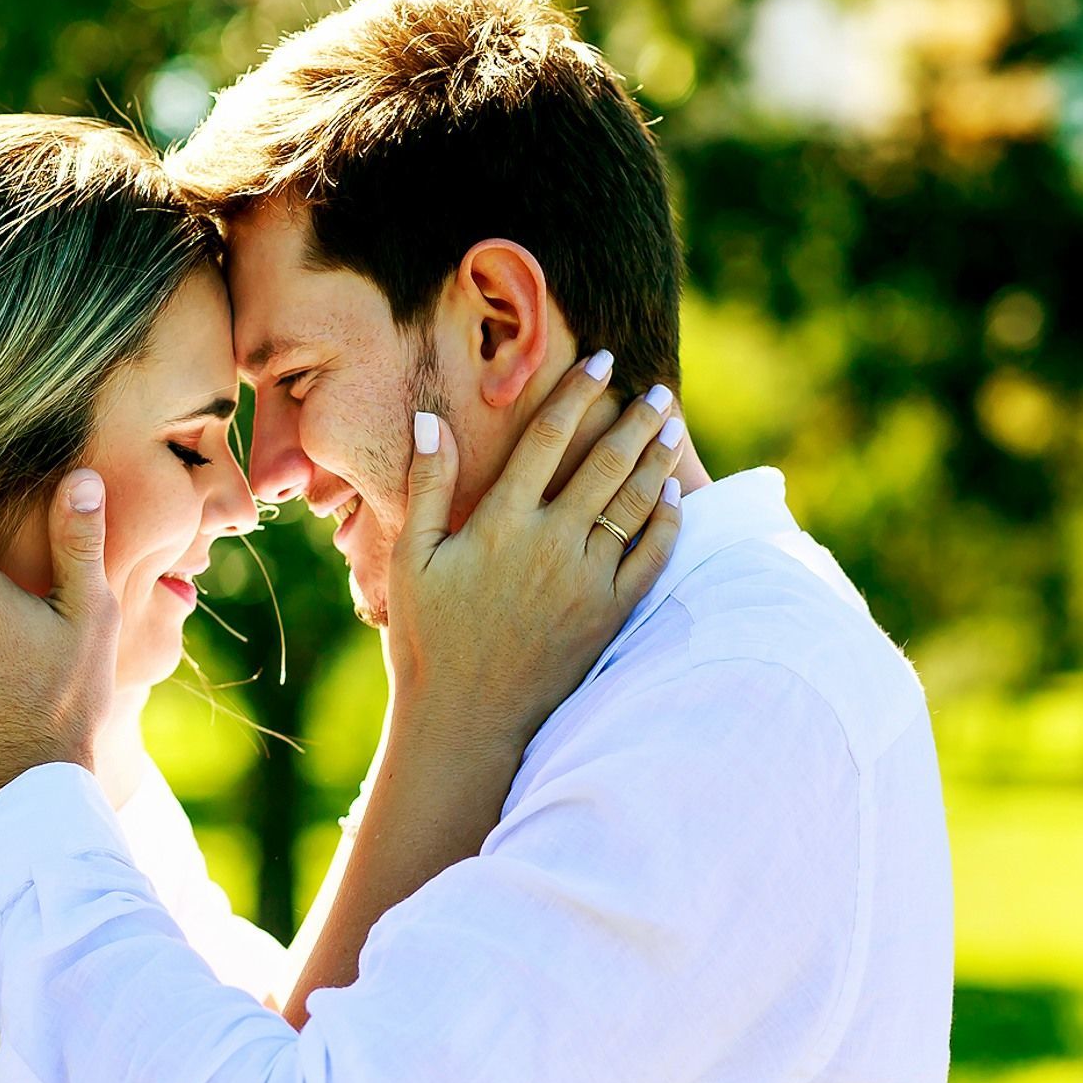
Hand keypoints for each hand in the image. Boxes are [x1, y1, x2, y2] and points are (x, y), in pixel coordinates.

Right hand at [384, 355, 681, 754]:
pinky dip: (666, 522)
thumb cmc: (427, 639)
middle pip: (606, 463)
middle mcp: (551, 544)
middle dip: (635, 419)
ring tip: (672, 427)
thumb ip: (428, 487)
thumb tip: (432, 421)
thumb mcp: (411, 559)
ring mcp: (587, 581)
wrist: (466, 721)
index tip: (600, 361)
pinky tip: (672, 497)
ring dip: (658, 459)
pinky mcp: (609, 616)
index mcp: (501, 523)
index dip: (577, 392)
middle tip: (658, 389)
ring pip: (636, 504)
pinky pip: (651, 558)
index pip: (548, 437)